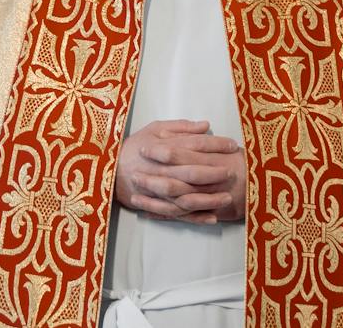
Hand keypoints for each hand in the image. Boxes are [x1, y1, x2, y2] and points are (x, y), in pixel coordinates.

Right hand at [115, 120, 244, 223]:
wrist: (110, 170)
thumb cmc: (135, 146)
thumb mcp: (155, 128)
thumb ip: (181, 127)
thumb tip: (205, 125)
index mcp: (163, 148)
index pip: (194, 145)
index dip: (215, 145)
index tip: (232, 145)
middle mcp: (162, 171)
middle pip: (191, 172)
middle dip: (214, 173)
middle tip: (232, 171)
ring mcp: (159, 192)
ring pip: (186, 198)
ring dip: (208, 199)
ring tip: (227, 197)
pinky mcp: (157, 207)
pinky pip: (178, 215)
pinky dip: (195, 218)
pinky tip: (212, 218)